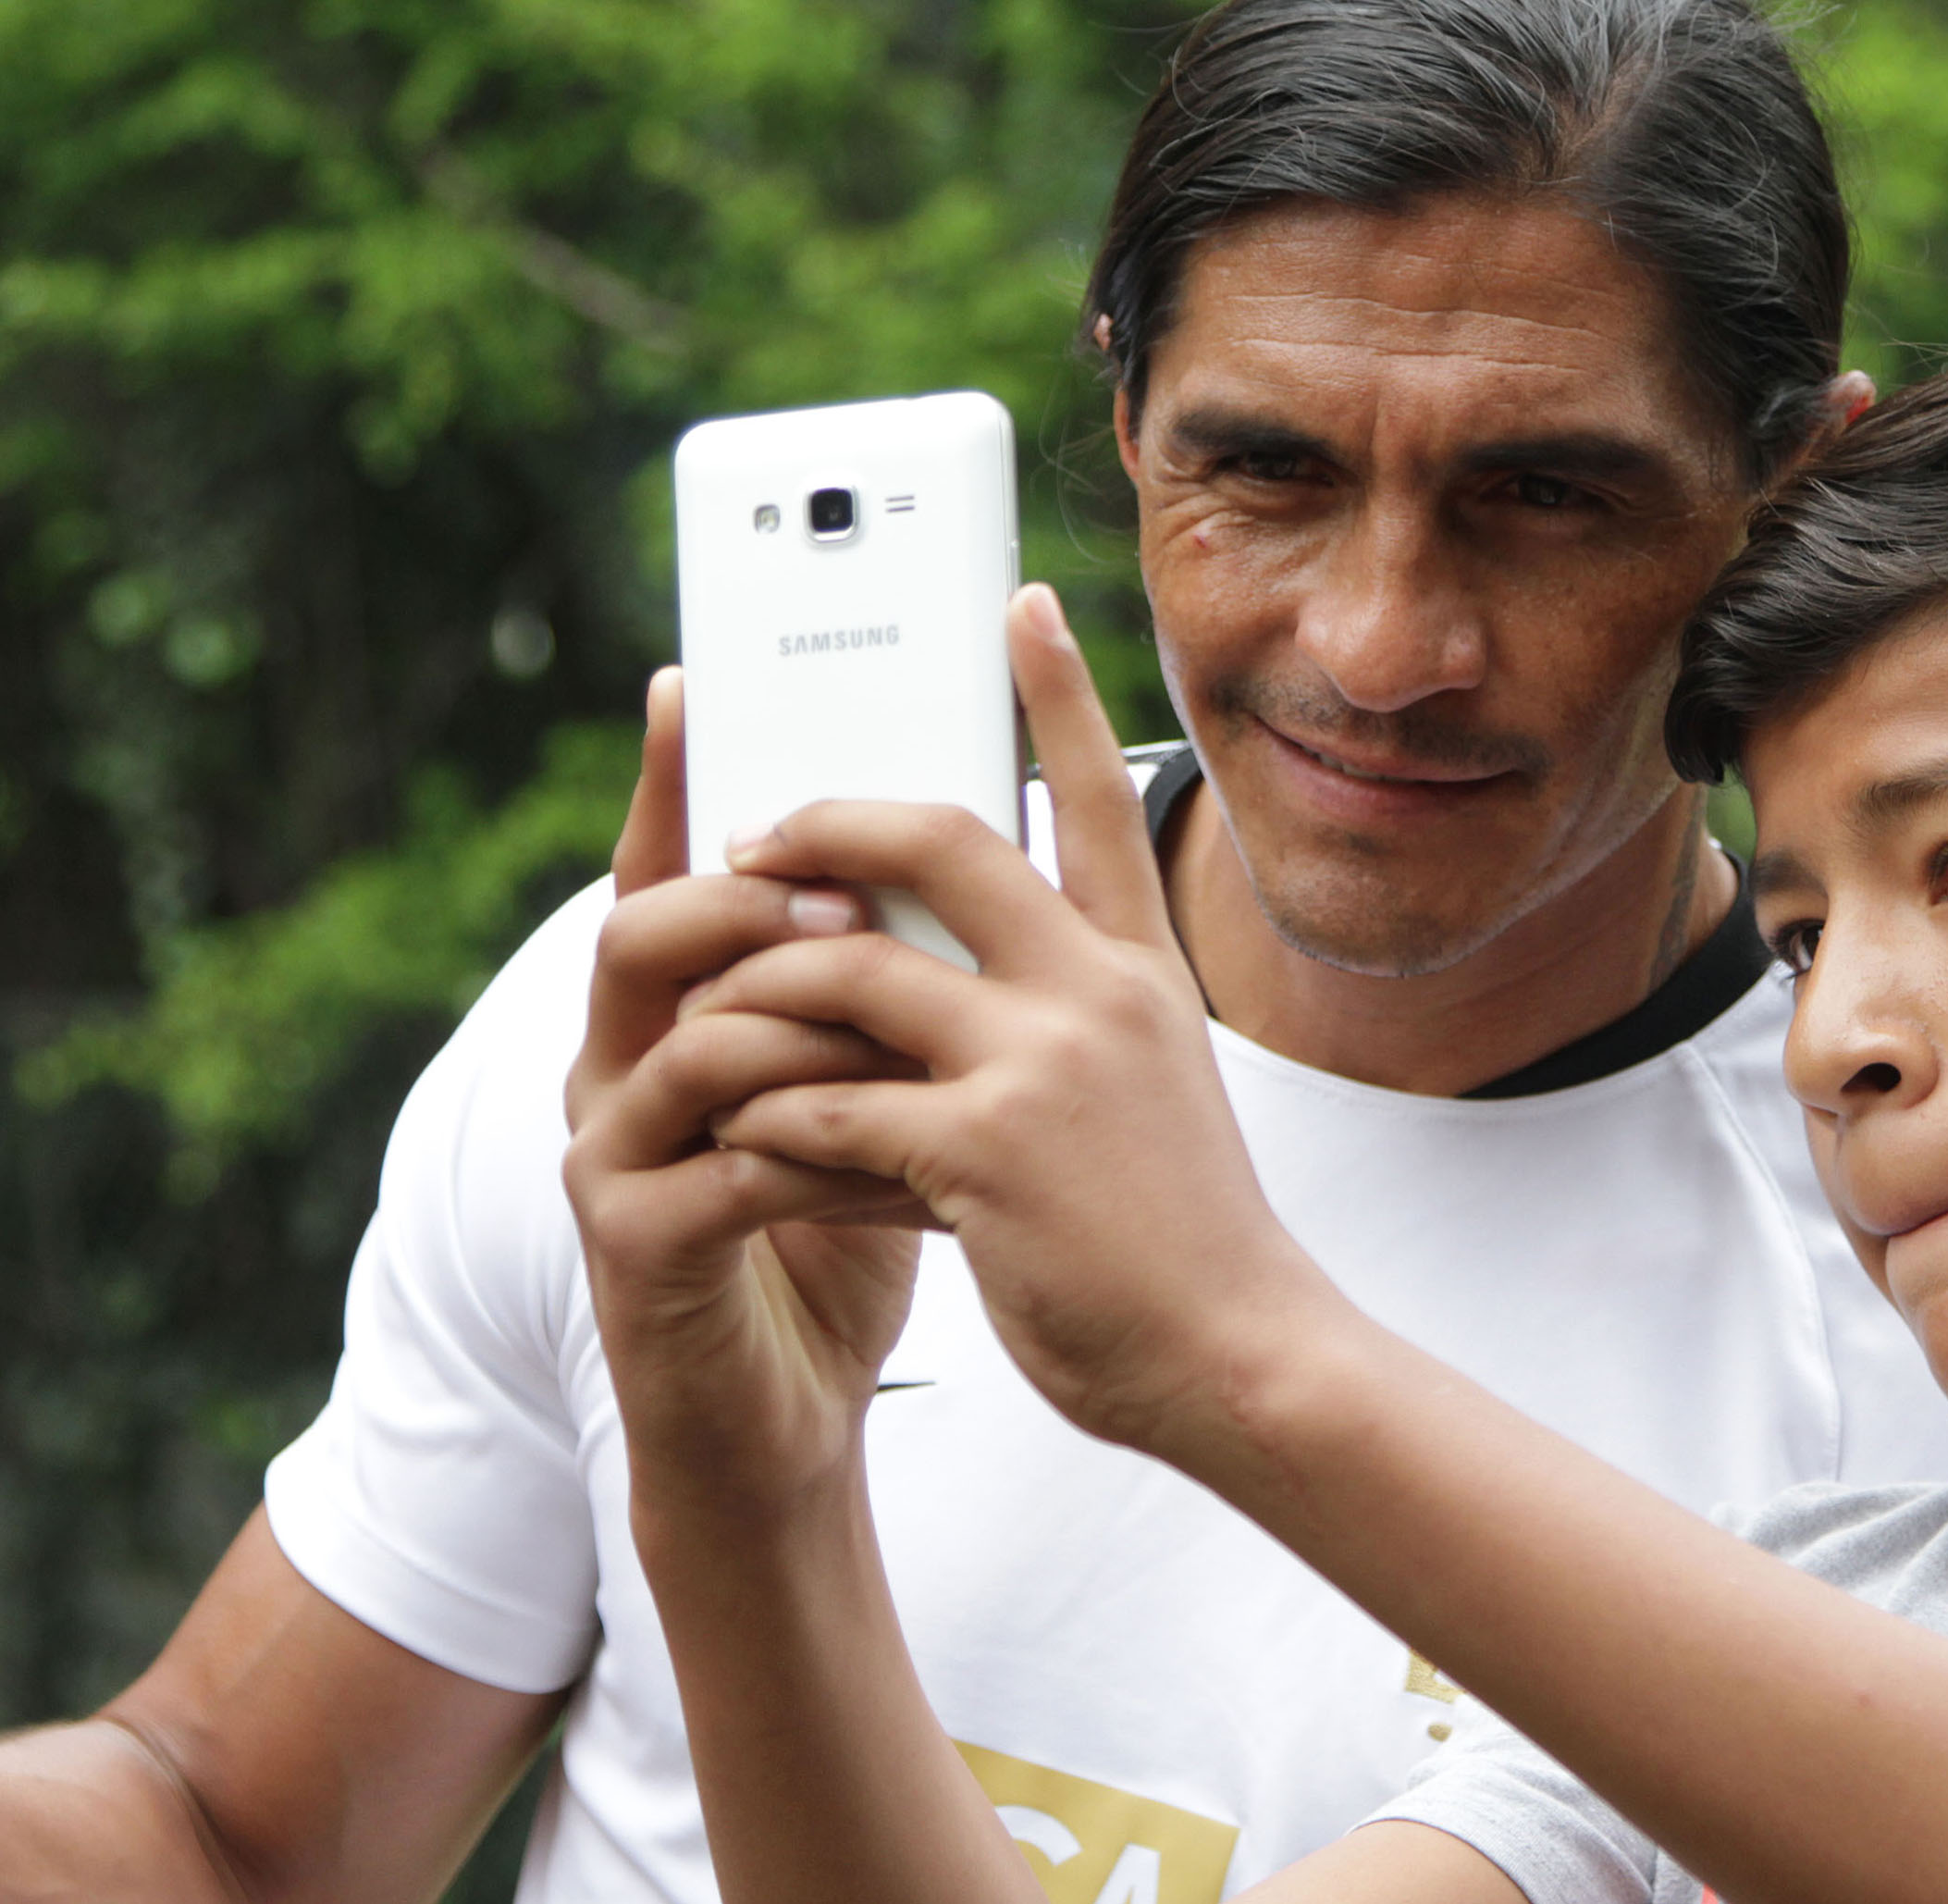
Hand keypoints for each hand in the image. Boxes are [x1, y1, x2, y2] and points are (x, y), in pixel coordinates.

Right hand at [561, 666, 934, 1519]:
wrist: (786, 1420)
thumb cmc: (843, 1232)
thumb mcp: (884, 1085)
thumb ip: (890, 984)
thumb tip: (972, 847)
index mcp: (678, 1014)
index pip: (667, 872)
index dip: (670, 781)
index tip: (691, 679)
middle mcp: (620, 1067)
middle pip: (647, 931)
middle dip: (747, 898)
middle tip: (846, 890)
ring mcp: (611, 1154)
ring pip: (685, 1041)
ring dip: (794, 1018)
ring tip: (883, 1004)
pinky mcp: (634, 1245)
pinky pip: (718, 1161)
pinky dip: (810, 1141)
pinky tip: (892, 1143)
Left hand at [684, 586, 1338, 1457]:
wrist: (1238, 1351)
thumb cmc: (1177, 1233)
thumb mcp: (1147, 1088)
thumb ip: (1058, 1016)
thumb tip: (934, 969)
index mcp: (1140, 967)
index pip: (1097, 795)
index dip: (1055, 692)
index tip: (1017, 601)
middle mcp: (1097, 990)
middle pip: (940, 835)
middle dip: (825, 816)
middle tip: (752, 832)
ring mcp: (1042, 1064)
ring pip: (847, 967)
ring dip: (756, 991)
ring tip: (705, 1023)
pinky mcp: (984, 1152)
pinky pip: (825, 1103)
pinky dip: (768, 1120)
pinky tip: (744, 1148)